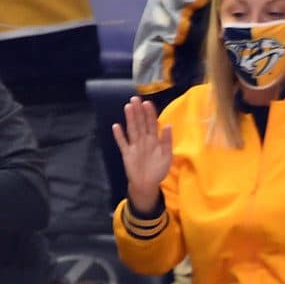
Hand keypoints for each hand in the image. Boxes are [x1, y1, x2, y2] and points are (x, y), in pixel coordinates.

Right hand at [112, 97, 172, 215]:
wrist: (147, 184)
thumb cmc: (158, 170)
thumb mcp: (167, 156)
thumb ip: (167, 141)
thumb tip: (168, 125)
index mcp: (154, 139)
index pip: (152, 123)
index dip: (150, 113)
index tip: (147, 103)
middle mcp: (143, 140)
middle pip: (140, 123)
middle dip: (138, 111)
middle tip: (135, 99)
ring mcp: (134, 146)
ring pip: (132, 129)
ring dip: (129, 119)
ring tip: (127, 107)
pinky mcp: (127, 154)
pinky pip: (122, 143)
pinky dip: (119, 136)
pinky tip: (116, 126)